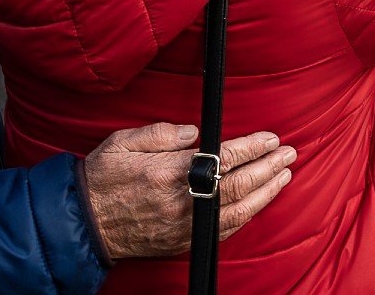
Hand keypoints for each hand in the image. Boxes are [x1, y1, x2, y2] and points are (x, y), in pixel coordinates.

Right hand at [81, 122, 296, 260]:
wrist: (85, 222)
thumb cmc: (102, 178)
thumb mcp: (123, 141)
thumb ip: (160, 133)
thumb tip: (193, 133)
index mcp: (170, 172)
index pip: (225, 156)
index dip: (252, 147)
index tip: (271, 138)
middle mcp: (183, 201)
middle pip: (239, 184)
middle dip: (269, 168)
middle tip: (289, 154)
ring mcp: (185, 225)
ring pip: (238, 211)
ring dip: (266, 193)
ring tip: (284, 176)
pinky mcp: (183, 241)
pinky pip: (224, 230)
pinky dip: (246, 216)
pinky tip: (258, 203)